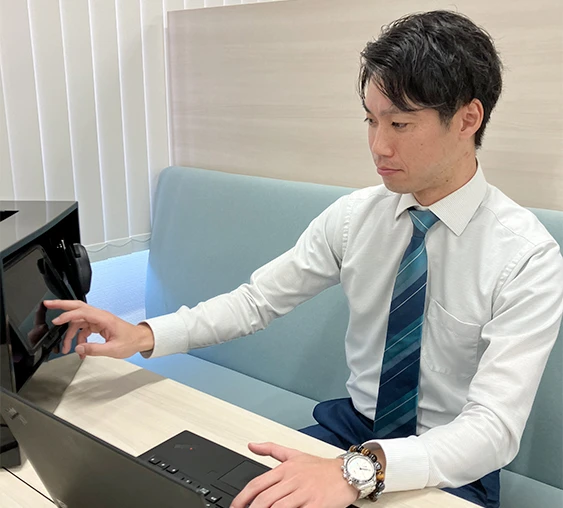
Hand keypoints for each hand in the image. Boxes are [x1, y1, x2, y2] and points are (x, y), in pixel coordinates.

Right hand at [44, 300, 154, 359]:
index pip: (82, 312)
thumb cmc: (131, 341)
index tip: (57, 321)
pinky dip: (79, 338)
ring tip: (65, 347)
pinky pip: (84, 329)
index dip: (68, 316)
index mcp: (104, 318)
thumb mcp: (113, 349)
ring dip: (70, 334)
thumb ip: (94, 349)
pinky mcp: (99, 325)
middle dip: (62, 305)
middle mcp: (100, 316)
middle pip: (78, 307)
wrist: (140, 339)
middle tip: (47, 305)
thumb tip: (79, 349)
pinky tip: (79, 348)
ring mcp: (99, 320)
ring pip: (79, 321)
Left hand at [232, 442, 357, 507]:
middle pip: (264, 500)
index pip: (257, 484)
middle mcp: (292, 480)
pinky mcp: (316, 504)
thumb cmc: (321, 467)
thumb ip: (271, 449)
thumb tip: (251, 445)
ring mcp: (304, 493)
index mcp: (285, 469)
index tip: (235, 507)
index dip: (242, 498)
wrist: (347, 473)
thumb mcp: (294, 454)